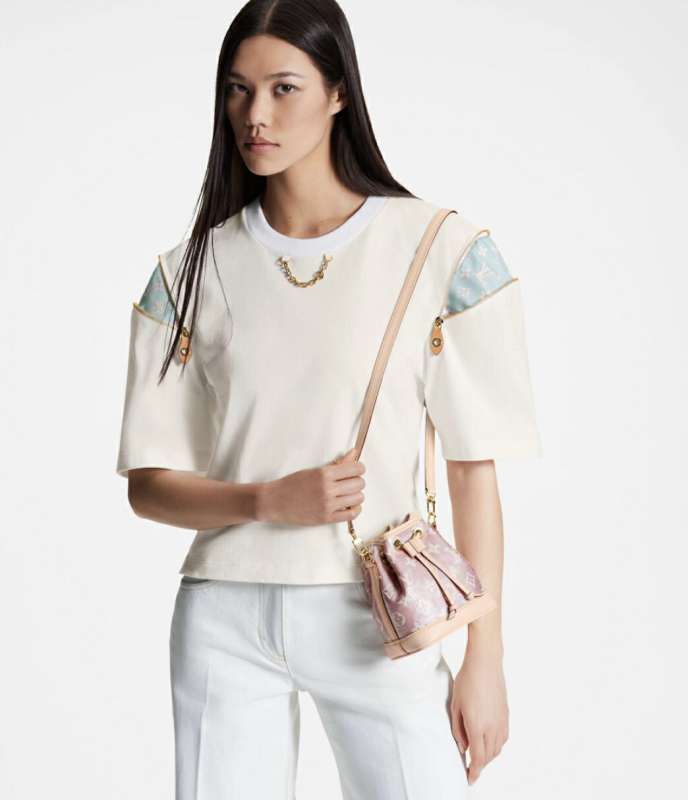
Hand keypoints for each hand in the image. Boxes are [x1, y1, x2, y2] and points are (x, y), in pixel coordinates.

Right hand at [256, 447, 365, 525]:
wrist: (275, 501)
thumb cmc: (292, 483)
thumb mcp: (313, 470)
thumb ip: (336, 464)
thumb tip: (354, 453)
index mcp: (324, 474)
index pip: (356, 469)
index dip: (359, 469)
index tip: (356, 470)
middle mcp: (328, 489)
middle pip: (359, 483)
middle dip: (358, 481)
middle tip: (351, 482)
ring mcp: (327, 505)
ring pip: (358, 498)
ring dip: (357, 495)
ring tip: (349, 494)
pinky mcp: (326, 518)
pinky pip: (351, 514)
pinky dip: (356, 509)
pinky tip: (351, 505)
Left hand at [449, 647, 508, 784]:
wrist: (486, 662)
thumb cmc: (467, 680)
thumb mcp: (456, 705)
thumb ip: (458, 729)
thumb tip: (463, 747)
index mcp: (478, 726)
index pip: (477, 758)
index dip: (474, 772)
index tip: (469, 779)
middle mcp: (493, 727)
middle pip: (488, 756)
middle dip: (480, 765)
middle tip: (470, 767)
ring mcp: (502, 721)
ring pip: (497, 749)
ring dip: (488, 756)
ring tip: (478, 755)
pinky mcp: (506, 714)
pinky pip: (503, 738)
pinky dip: (496, 745)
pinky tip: (488, 741)